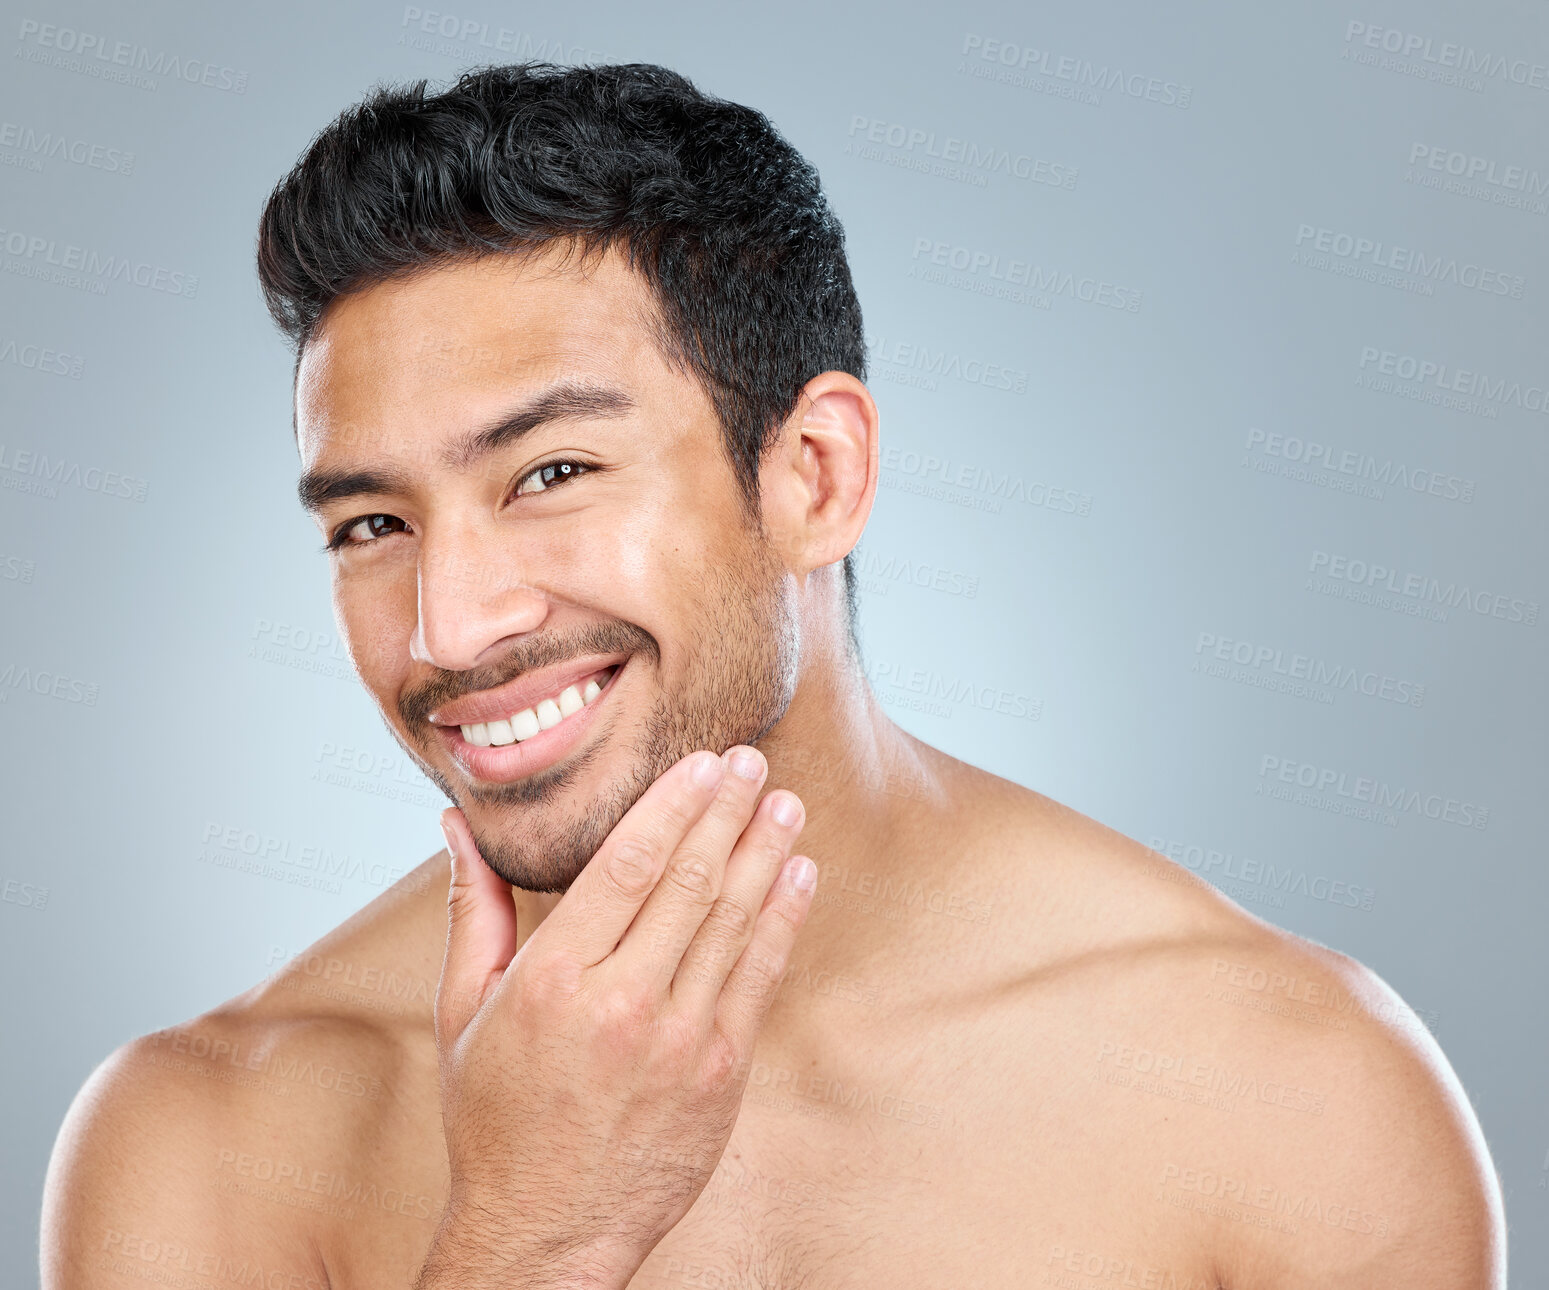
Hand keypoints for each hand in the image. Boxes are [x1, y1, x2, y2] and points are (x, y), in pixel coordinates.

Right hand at [416, 745, 815, 1289]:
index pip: (626, 865)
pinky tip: (798, 876)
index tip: (700, 762)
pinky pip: (759, 978)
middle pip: (689, 882)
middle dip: (726, 812)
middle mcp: (620, 1004)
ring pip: (733, 922)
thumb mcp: (461, 1013)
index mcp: (552, 979)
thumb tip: (456, 829)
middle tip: (751, 760)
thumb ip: (471, 912)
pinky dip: (784, 920)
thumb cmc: (497, 1118)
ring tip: (785, 803)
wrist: (544, 1231)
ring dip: (765, 854)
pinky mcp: (719, 1074)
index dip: (671, 805)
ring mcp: (678, 1041)